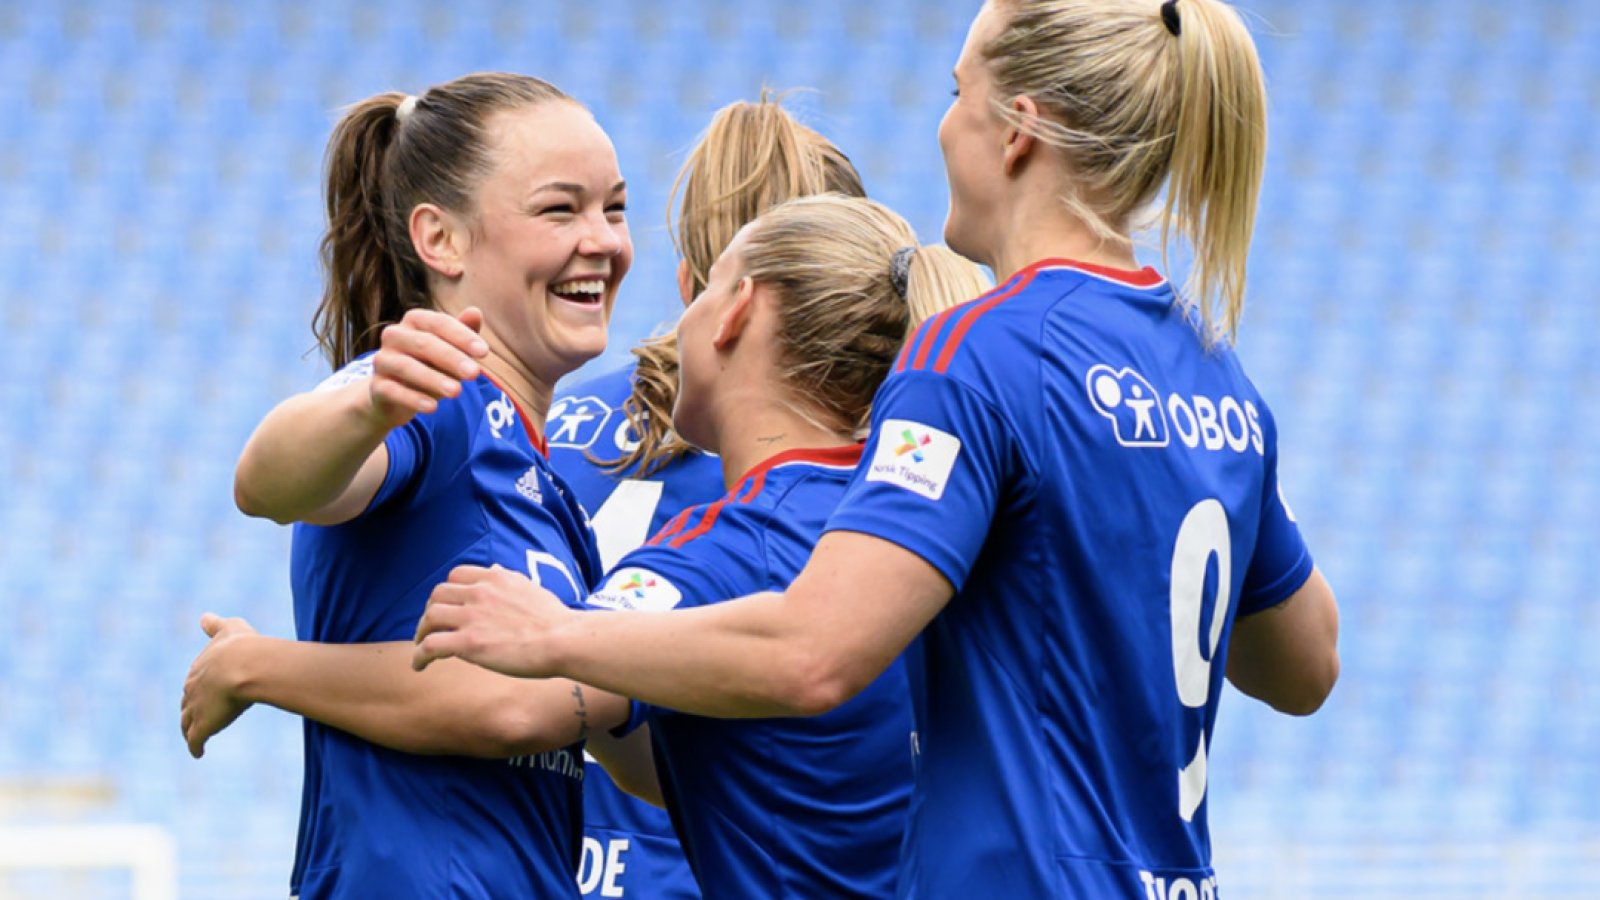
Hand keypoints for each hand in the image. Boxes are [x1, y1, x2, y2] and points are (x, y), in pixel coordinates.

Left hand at [181, 613, 258, 758]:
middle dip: (190, 708)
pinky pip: (195, 741)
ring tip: (192, 736)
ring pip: (186, 723)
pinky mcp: (203, 727)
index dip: (199, 686)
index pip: (194, 680)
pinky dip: (195, 747)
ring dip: (188, 729)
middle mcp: (192, 689)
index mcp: (199, 667)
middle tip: (194, 715)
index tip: (201, 690)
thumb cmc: (242, 646)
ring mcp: (195, 709)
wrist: (244, 666)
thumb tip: (203, 617)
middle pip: (187, 702)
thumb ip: (216, 625)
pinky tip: (197, 754)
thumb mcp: (230, 628)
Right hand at [368, 307, 489, 427]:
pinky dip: (413, 399)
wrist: (394, 395)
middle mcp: (394, 336)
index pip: (438, 322)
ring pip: (406, 367)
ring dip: (433, 379)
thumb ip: (463, 333)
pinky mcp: (376, 386)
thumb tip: (475, 312)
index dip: (462, 336)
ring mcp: (382, 360)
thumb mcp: (450, 351)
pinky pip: (392, 391)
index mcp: (414, 321)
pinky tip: (433, 407)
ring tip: (457, 392)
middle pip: (423, 343)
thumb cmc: (429, 365)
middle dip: (451, 358)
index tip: (484, 352)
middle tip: (475, 373)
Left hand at [413, 565, 572, 677]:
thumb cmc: (554, 619)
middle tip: (432, 627)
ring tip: (422, 646)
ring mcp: (471, 617)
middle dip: (431, 610)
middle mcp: (479, 592)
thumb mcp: (529, 588)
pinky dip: (419, 656)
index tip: (449, 606)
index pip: (457, 576)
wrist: (563, 640)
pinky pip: (430, 645)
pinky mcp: (468, 643)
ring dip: (421, 632)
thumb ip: (507, 579)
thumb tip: (494, 570)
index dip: (448, 592)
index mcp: (495, 578)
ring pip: (429, 617)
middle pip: (438, 594)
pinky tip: (419, 666)